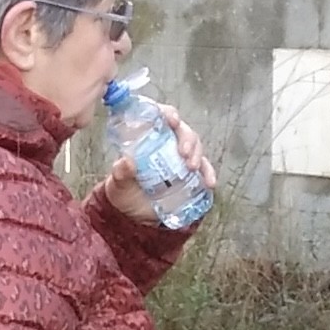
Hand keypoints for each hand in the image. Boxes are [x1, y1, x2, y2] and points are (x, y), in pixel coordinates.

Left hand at [102, 101, 215, 222]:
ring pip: (195, 147)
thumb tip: (126, 161)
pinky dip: (208, 174)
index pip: (160, 117)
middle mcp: (167, 143)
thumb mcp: (119, 182)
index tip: (172, 120)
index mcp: (148, 137)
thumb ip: (121, 172)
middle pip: (183, 131)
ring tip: (192, 167)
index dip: (168, 114)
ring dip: (197, 154)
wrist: (133, 214)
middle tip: (184, 153)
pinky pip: (204, 170)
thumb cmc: (124, 191)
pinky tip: (209, 183)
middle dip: (187, 139)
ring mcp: (179, 159)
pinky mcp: (189, 175)